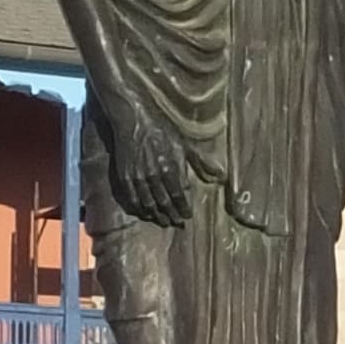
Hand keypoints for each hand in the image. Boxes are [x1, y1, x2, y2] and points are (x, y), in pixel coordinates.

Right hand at [102, 99, 192, 225]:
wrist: (132, 120)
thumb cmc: (160, 130)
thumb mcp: (184, 143)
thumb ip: (200, 162)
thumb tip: (219, 176)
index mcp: (170, 168)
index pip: (178, 197)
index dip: (183, 209)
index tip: (187, 216)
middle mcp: (154, 177)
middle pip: (164, 203)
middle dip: (171, 215)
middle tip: (177, 223)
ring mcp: (138, 178)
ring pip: (148, 204)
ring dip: (157, 215)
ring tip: (163, 221)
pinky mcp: (124, 177)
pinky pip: (132, 199)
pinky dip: (139, 209)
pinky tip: (145, 213)